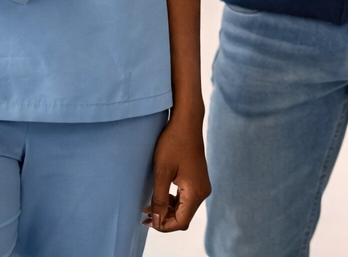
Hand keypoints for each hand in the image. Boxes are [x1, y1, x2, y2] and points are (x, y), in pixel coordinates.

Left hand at [143, 110, 208, 231]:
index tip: (146, 220)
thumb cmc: (173, 143)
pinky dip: (172, 201)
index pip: (181, 221)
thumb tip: (156, 221)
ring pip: (184, 208)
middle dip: (164, 218)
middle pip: (183, 217)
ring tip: (149, 205)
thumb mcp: (162, 172)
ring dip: (167, 210)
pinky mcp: (198, 180)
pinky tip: (160, 196)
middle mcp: (203, 191)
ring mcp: (201, 185)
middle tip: (144, 213)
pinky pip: (186, 198)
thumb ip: (159, 199)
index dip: (163, 225)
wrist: (186, 122)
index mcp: (196, 192)